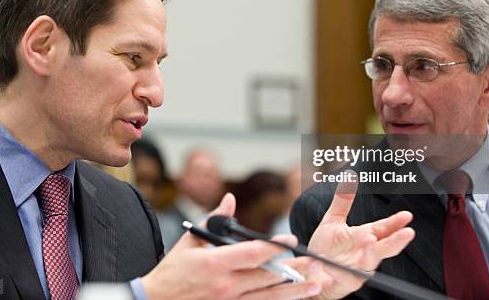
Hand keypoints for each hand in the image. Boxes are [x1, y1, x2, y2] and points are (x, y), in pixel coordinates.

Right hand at [141, 193, 321, 298]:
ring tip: (315, 285)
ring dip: (294, 291)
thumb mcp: (191, 241)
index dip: (275, 246)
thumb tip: (230, 199)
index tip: (292, 239)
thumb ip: (214, 219)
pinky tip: (292, 299)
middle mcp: (225, 285)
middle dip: (293, 268)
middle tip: (314, 261)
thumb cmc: (173, 270)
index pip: (252, 253)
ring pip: (268, 296)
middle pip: (267, 276)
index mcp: (215, 263)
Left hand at [307, 180, 414, 298]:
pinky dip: (339, 271)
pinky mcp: (342, 284)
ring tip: (370, 240)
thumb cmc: (325, 249)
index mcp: (363, 238)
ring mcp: (355, 271)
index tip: (407, 215)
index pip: (382, 229)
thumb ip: (342, 202)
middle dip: (396, 241)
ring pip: (367, 264)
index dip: (395, 223)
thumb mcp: (332, 222)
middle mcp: (363, 255)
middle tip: (408, 233)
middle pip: (383, 248)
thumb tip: (349, 177)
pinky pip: (342, 278)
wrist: (310, 274)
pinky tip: (331, 265)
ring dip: (370, 253)